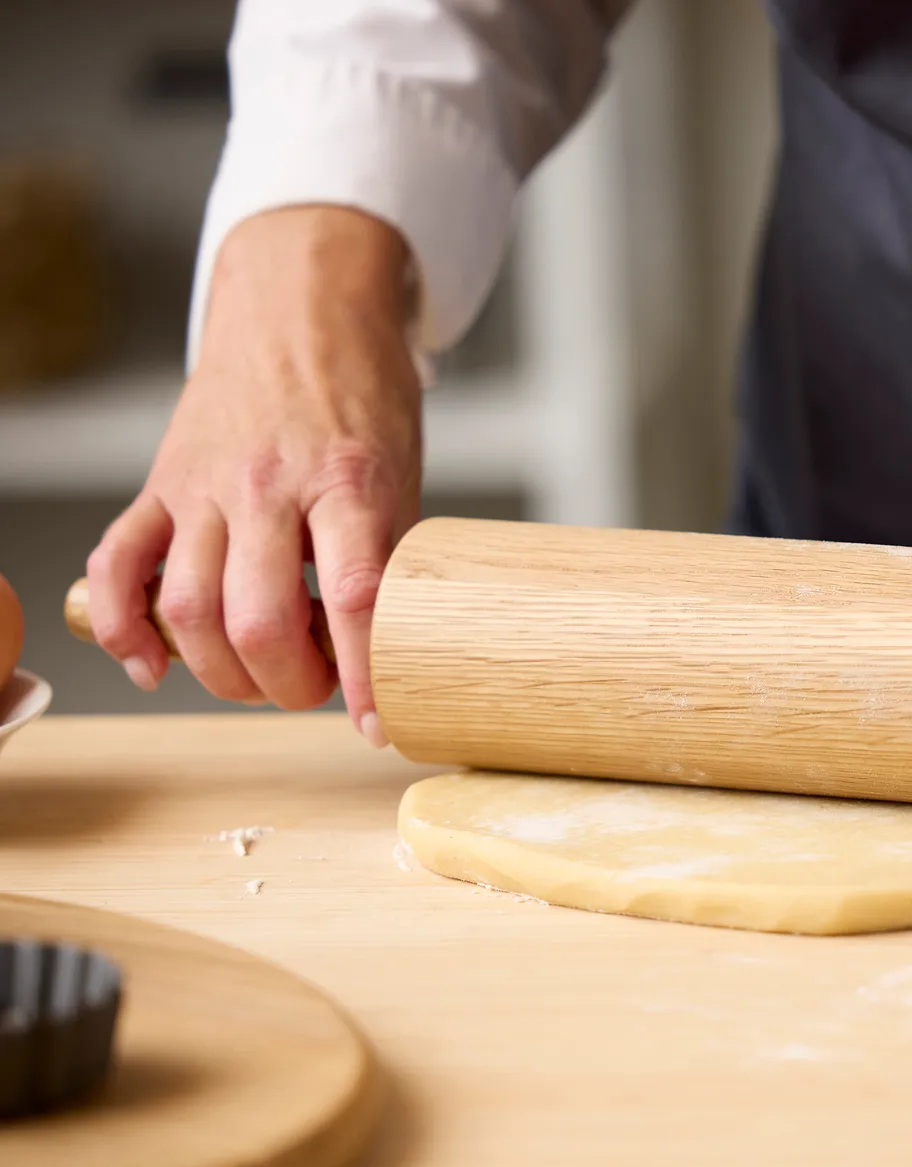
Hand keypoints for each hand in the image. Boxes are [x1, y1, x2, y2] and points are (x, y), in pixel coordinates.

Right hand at [86, 206, 421, 742]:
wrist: (302, 307)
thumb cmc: (362, 396)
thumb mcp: (402, 472)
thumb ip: (388, 554)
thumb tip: (390, 648)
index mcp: (348, 481)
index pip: (354, 597)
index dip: (366, 674)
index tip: (377, 723)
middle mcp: (269, 485)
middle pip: (257, 619)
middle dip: (287, 683)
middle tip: (315, 688)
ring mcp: (206, 485)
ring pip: (188, 607)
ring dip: (220, 670)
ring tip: (259, 674)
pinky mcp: (161, 484)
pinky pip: (119, 566)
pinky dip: (123, 627)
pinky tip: (152, 664)